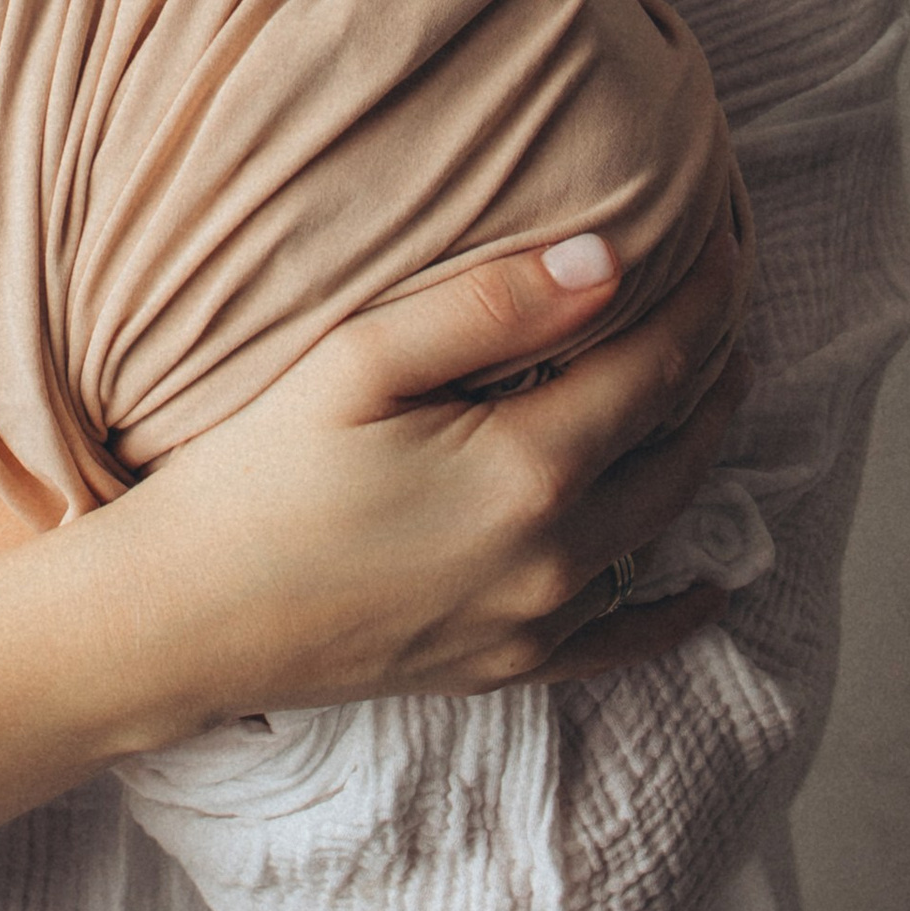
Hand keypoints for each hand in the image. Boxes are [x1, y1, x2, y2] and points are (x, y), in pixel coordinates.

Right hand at [113, 227, 752, 722]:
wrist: (182, 620)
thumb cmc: (254, 477)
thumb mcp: (357, 363)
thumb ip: (489, 309)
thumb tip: (608, 260)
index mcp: (528, 468)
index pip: (658, 366)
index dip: (704, 300)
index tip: (726, 245)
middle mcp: (557, 555)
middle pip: (679, 446)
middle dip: (714, 367)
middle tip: (728, 303)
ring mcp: (537, 621)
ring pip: (662, 528)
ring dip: (697, 454)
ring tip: (708, 391)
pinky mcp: (507, 665)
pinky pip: (626, 642)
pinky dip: (677, 610)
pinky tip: (712, 587)